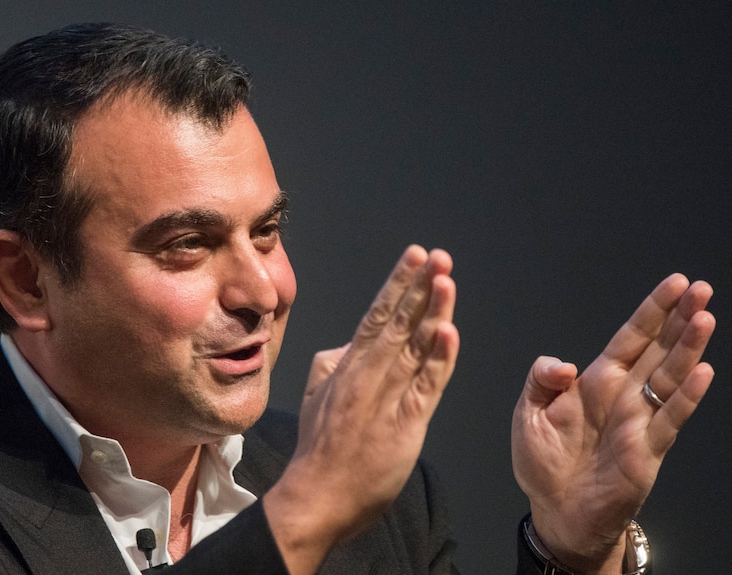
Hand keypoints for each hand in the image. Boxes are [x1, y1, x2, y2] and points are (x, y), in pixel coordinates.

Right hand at [263, 245, 458, 573]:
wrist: (315, 497)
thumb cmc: (318, 449)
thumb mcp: (316, 395)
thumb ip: (332, 363)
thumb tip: (350, 342)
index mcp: (347, 366)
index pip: (376, 316)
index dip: (397, 284)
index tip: (415, 257)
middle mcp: (367, 376)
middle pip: (397, 322)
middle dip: (419, 286)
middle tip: (438, 255)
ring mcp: (386, 399)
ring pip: (413, 347)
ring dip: (432, 311)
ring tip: (446, 279)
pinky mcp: (405, 425)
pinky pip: (426, 386)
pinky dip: (439, 358)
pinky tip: (447, 332)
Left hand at [512, 274, 714, 572]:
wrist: (556, 511)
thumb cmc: (543, 463)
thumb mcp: (528, 412)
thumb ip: (540, 379)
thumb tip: (566, 365)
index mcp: (596, 382)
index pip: (630, 338)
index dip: (652, 311)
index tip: (674, 284)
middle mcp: (623, 396)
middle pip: (658, 349)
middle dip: (680, 318)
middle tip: (702, 289)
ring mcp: (640, 421)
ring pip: (671, 377)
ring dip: (688, 348)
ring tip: (704, 318)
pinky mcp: (647, 450)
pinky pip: (670, 418)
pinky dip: (687, 396)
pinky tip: (702, 371)